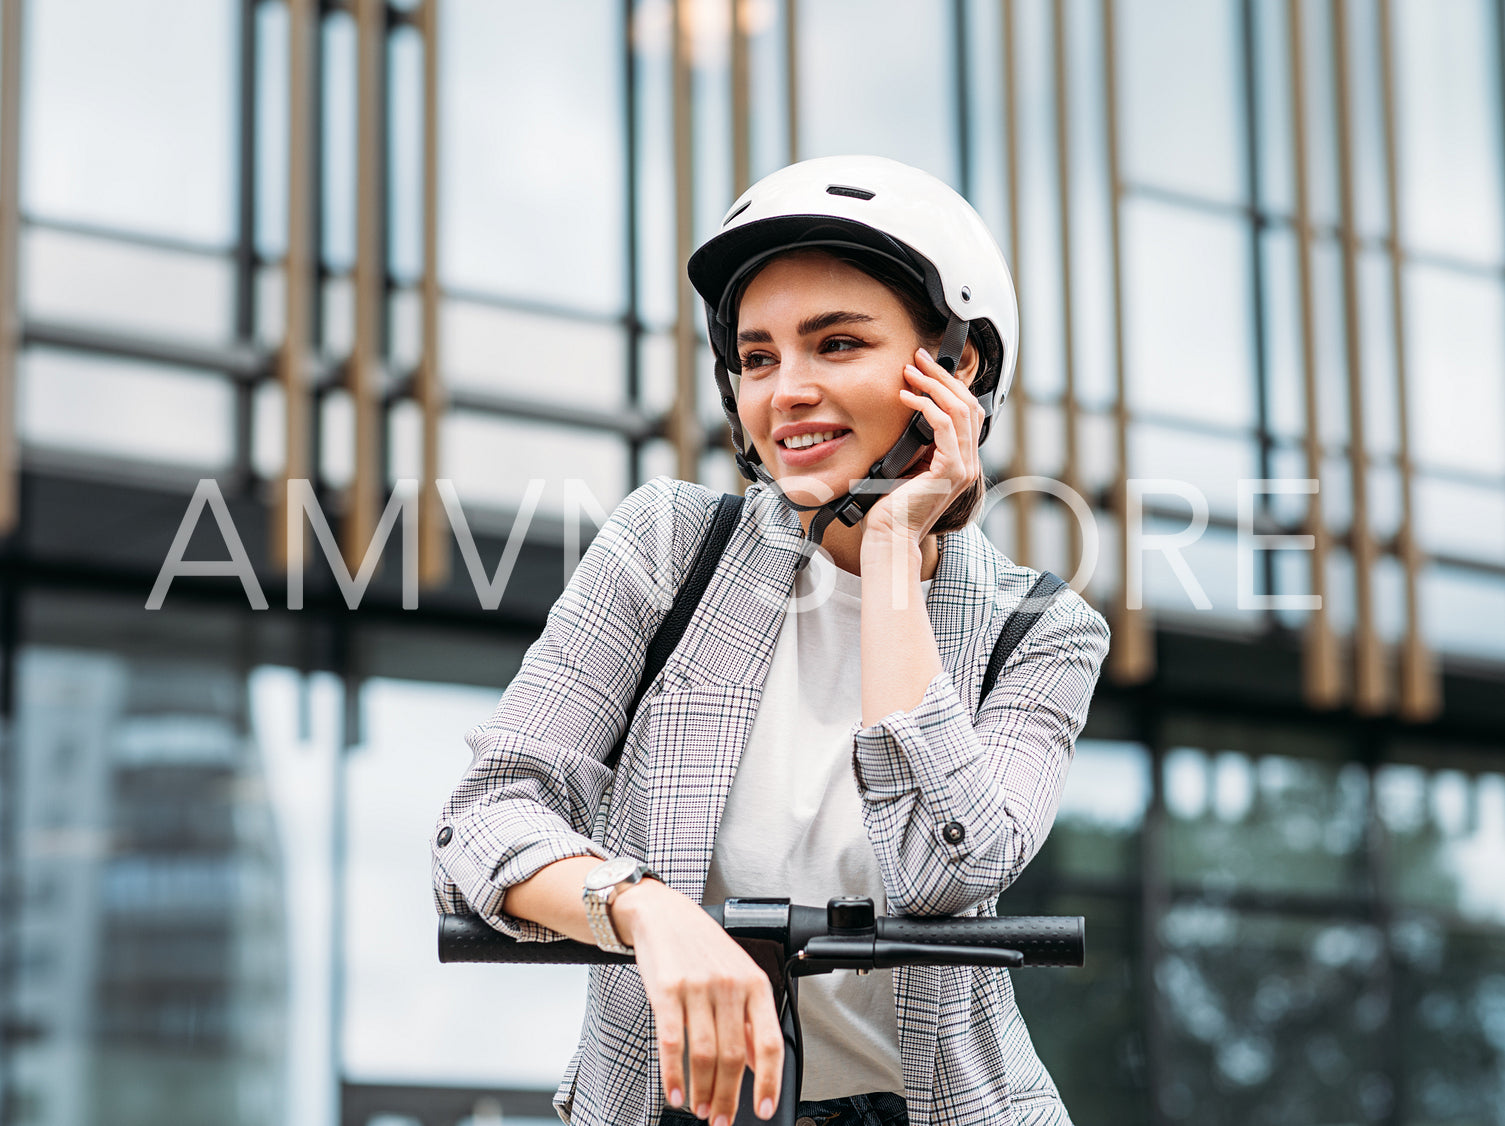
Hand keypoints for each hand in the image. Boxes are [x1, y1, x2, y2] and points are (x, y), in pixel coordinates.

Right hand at [614, 880, 782, 1122]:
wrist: (663, 914)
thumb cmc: (702, 946)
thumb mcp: (738, 975)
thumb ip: (748, 1020)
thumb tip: (757, 1063)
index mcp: (755, 983)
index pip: (769, 1042)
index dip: (768, 1081)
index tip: (763, 1108)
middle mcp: (729, 985)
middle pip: (733, 1056)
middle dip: (728, 1097)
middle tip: (721, 1119)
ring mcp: (697, 987)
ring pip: (704, 1054)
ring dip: (702, 1092)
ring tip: (700, 1109)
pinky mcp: (666, 990)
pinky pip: (672, 1043)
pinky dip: (674, 1075)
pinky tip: (676, 1092)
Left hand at [866, 346, 983, 544]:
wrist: (890, 536)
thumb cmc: (892, 506)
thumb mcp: (908, 465)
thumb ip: (918, 442)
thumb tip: (911, 410)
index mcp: (961, 461)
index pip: (967, 412)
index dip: (949, 384)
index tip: (926, 366)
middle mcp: (969, 463)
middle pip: (968, 404)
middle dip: (943, 376)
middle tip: (920, 357)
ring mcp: (963, 468)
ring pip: (959, 410)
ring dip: (934, 385)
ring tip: (911, 371)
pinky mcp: (950, 471)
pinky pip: (943, 426)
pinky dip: (925, 406)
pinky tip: (906, 397)